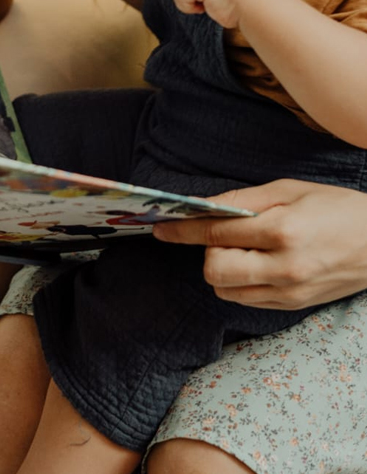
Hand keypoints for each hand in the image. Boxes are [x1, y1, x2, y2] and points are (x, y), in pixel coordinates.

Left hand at [153, 179, 366, 308]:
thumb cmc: (336, 208)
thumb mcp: (290, 190)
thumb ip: (244, 201)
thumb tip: (204, 206)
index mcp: (283, 231)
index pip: (217, 234)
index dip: (183, 230)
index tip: (161, 227)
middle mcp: (284, 268)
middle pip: (214, 271)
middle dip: (207, 251)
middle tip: (223, 235)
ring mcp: (290, 292)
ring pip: (226, 290)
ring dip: (222, 268)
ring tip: (244, 248)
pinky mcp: (293, 306)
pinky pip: (246, 300)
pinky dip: (239, 282)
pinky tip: (256, 263)